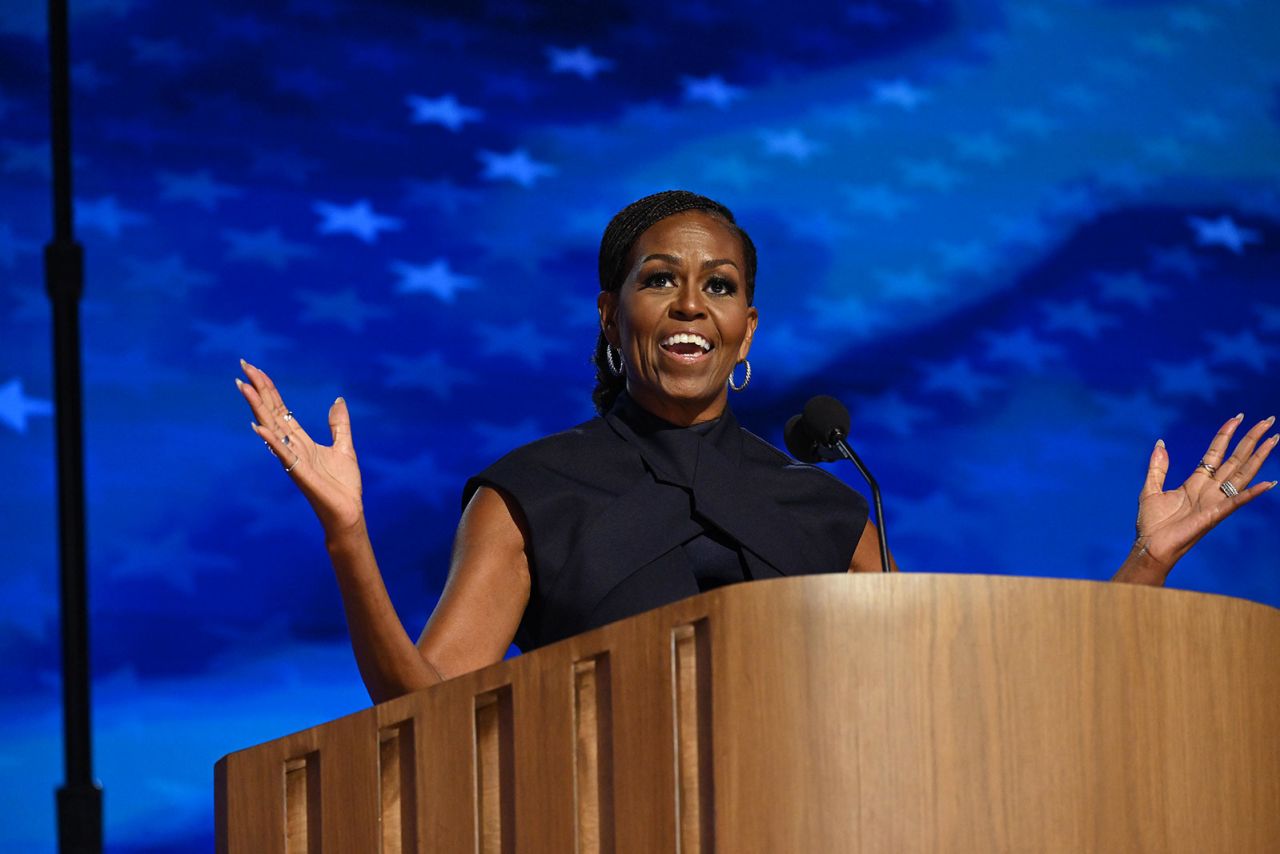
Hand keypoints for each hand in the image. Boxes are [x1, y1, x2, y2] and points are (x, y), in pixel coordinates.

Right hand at [236, 359, 364, 534]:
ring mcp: (293, 459)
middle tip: (243, 366)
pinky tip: (258, 427)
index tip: (256, 369)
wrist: (348, 513)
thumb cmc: (343, 486)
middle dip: (258, 390)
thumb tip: (338, 399)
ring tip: (244, 387)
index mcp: (301, 441)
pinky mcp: (300, 473)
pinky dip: (270, 440)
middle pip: (271, 413)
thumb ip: (339, 425)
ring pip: (271, 429)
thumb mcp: (345, 447)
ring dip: (257, 407)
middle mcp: (292, 447)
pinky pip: (283, 454)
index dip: (269, 389)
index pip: (280, 410)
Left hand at [1134, 414, 1276, 576]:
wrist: (1150, 546)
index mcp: (1196, 482)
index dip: (1226, 435)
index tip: (1238, 417)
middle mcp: (1210, 489)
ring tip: (1274, 440)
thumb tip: (1161, 443)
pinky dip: (1253, 493)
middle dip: (1251, 439)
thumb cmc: (1151, 523)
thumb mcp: (1151, 488)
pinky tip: (1269, 483)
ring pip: (1242, 474)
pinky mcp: (1215, 515)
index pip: (1216, 453)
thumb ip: (1158, 467)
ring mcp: (1215, 501)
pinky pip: (1237, 502)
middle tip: (1268, 420)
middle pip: (1236, 459)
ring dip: (1259, 457)